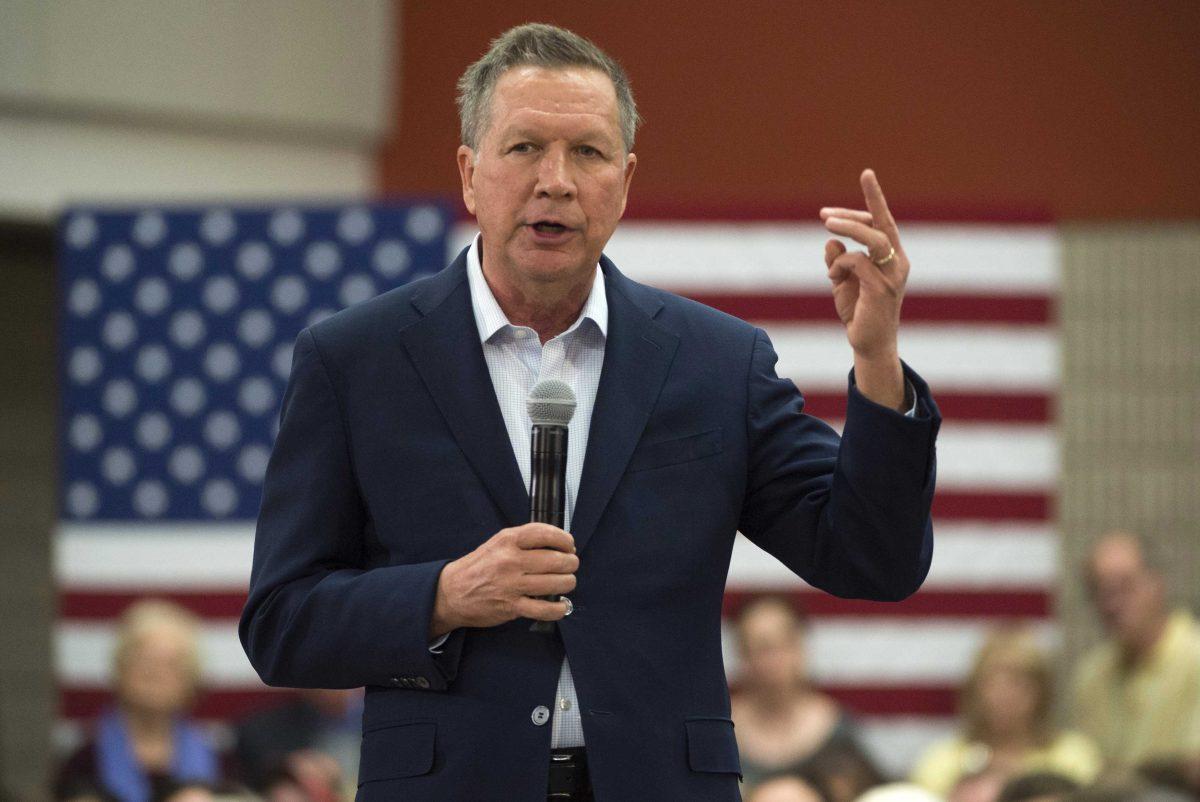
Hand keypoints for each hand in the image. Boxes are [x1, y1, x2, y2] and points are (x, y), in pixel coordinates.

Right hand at [430, 523, 577, 635]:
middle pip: (556, 560)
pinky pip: (544, 609)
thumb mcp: (497, 543)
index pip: (545, 533)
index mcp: (507, 541)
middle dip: (570, 563)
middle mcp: (510, 561)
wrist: (451, 592)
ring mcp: (511, 585)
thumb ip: (524, 541)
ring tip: (567, 582)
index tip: (569, 545)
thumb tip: (557, 544)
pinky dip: (558, 609)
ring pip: (555, 583)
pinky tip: (561, 605)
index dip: (564, 539)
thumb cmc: (478, 567)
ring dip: (568, 583)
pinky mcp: (512, 607)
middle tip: (571, 565)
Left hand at [820, 169, 908, 408]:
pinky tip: (832, 277)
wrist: (868, 344)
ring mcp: (893, 274)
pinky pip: (857, 261)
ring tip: (826, 222)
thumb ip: (837, 260)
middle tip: (824, 212)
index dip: (874, 198)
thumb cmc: (858, 312)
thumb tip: (830, 241)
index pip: (885, 221)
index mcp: (892, 257)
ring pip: (874, 238)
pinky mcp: (882, 287)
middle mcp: (898, 262)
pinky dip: (840, 264)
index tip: (866, 174)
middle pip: (882, 224)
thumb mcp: (842, 282)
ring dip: (849, 227)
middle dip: (860, 206)